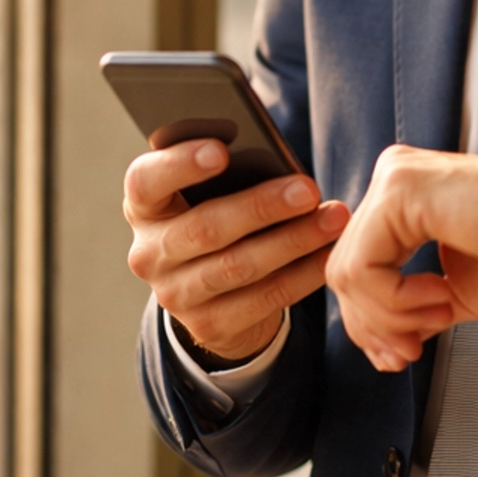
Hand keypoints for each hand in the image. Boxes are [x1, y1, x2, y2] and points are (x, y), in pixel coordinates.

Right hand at [123, 139, 349, 363]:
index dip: (179, 165)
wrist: (211, 293)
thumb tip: (273, 157)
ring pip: (238, 266)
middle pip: (204, 228)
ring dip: (292, 241)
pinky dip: (302, 274)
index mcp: (143, 207)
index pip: (145, 182)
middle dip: (261, 207)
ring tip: (334, 218)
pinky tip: (329, 253)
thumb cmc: (217, 216)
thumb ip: (226, 174)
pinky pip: (263, 298)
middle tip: (307, 190)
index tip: (222, 150)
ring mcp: (175, 295)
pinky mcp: (208, 326)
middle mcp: (149, 253)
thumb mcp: (206, 194)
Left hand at [325, 147, 477, 371]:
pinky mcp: (402, 190)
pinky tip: (440, 297)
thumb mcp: (459, 293)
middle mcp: (393, 181)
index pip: (356, 268)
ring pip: (346, 273)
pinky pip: (364, 267)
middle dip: (374, 328)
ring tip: (440, 314)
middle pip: (342, 273)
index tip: (406, 354)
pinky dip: (396, 300)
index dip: (371, 324)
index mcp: (404, 201)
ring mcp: (395, 179)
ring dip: (390, 316)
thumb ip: (412, 310)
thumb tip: (382, 345)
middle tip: (413, 352)